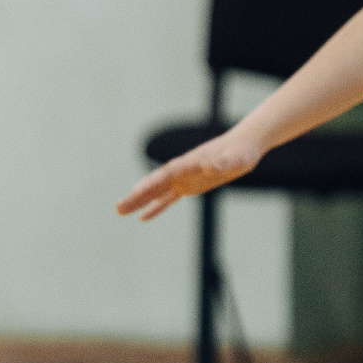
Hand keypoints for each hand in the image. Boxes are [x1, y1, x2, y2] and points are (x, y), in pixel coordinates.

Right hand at [116, 130, 265, 220]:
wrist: (244, 145)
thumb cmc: (242, 151)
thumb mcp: (237, 158)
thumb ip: (223, 162)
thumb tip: (211, 166)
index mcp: (190, 164)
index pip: (165, 175)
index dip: (151, 184)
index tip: (135, 193)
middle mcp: (182, 171)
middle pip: (155, 184)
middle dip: (136, 196)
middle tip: (118, 208)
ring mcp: (183, 178)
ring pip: (157, 191)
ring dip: (139, 201)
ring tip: (121, 211)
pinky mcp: (189, 186)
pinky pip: (168, 198)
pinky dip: (156, 207)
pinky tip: (143, 217)